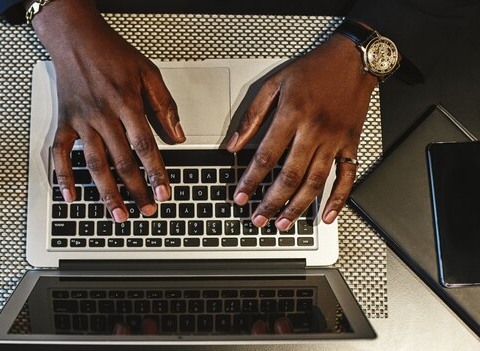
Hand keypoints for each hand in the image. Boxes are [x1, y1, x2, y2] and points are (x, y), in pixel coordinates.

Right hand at [31, 0, 184, 221]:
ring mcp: (81, 121)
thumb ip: (164, 105)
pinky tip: (71, 197)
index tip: (164, 192)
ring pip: (95, 164)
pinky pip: (61, 154)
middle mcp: (103, 115)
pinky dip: (64, 177)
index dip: (156, 172)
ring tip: (118, 215)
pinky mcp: (64, 122)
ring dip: (107, 193)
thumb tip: (178, 135)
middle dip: (136, 189)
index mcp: (126, 103)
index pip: (145, 145)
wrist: (76, 37)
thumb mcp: (148, 72)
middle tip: (147, 210)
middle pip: (122, 161)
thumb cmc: (112, 53)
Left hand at [227, 34, 376, 229]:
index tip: (240, 197)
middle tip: (258, 220)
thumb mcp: (274, 84)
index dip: (251, 180)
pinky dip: (338, 199)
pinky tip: (326, 216)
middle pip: (290, 176)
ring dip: (298, 207)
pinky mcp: (351, 144)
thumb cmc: (312, 70)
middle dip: (271, 202)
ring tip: (282, 224)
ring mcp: (335, 140)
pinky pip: (347, 177)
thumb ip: (252, 116)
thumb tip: (234, 144)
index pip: (266, 156)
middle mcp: (314, 130)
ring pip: (315, 181)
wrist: (353, 60)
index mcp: (292, 115)